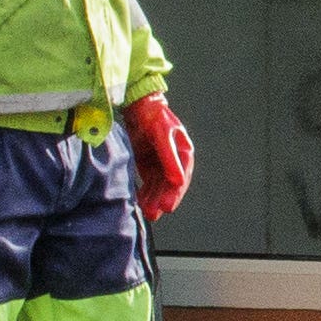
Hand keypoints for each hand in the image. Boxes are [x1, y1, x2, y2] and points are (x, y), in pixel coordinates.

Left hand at [120, 95, 196, 221]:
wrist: (137, 106)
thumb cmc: (153, 117)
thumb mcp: (162, 135)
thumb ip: (169, 158)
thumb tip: (178, 181)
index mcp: (183, 152)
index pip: (181, 176)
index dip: (175, 193)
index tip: (168, 207)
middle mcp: (173, 160)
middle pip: (169, 184)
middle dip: (162, 199)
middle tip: (155, 213)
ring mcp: (160, 163)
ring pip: (158, 186)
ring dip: (153, 199)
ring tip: (146, 213)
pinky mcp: (147, 165)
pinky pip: (147, 183)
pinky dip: (144, 193)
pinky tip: (139, 203)